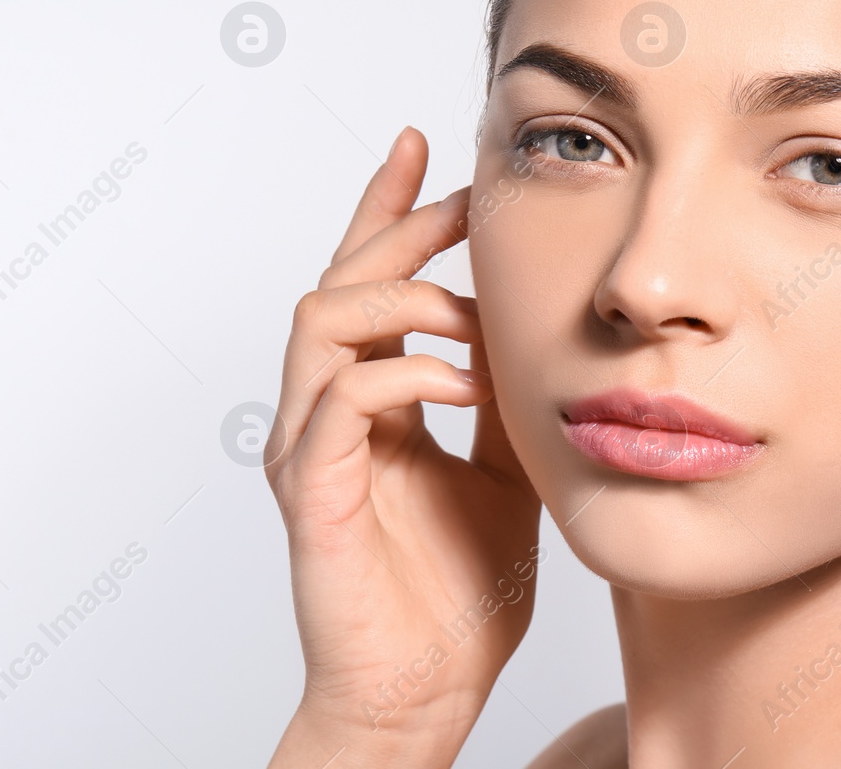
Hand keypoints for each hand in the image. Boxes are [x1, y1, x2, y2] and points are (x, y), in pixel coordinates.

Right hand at [265, 126, 541, 768]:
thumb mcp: (503, 467)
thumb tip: (530, 324)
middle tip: (463, 196)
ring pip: (322, 320)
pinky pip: (343, 399)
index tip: (428, 148)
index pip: (367, 281)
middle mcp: (326, 413)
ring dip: (402, 296)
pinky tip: (463, 381)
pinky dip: (405, 370)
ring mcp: (311, 449)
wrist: (424, 692)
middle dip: (399, 223)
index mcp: (370, 401)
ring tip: (470, 312)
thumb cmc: (457, 591)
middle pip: (339, 278)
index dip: (391, 209)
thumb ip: (500, 397)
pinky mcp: (314, 493)